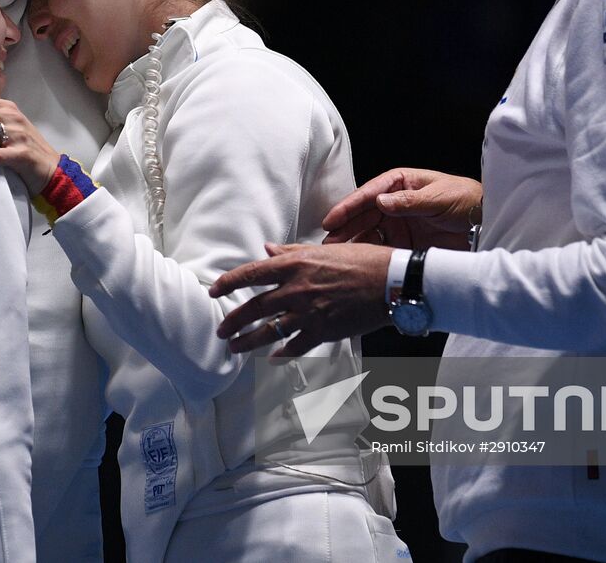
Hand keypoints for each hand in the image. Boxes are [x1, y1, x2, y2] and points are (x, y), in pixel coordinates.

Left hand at [209, 242, 392, 357]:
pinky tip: (273, 357)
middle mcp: (296, 289)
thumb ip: (292, 250)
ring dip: (248, 341)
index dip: (228, 283)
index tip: (215, 292)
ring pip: (268, 331)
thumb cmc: (362, 260)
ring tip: (236, 347)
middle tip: (221, 329)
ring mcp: (308, 312)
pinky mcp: (323, 331)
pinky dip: (282, 353)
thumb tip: (267, 248)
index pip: (251, 274)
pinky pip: (295, 346)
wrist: (391, 282)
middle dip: (233, 321)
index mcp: (295, 264)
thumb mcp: (324, 249)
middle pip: (254, 307)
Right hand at [322, 167, 480, 251]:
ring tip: (337, 255)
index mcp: (401, 183)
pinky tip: (358, 262)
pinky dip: (369, 254)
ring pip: (368, 233)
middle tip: (328, 242)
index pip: (369, 194)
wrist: (486, 224)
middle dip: (344, 228)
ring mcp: (398, 223)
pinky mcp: (404, 243)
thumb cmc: (466, 200)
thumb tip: (380, 201)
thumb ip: (410, 201)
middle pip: (363, 215)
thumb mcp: (439, 198)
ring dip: (352, 243)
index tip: (333, 219)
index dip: (349, 207)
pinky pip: (382, 248)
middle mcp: (395, 203)